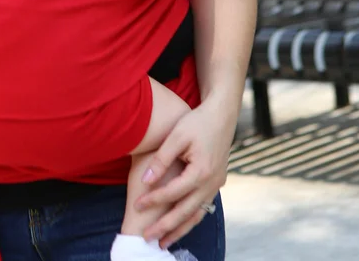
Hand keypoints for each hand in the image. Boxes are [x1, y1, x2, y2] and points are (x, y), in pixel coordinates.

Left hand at [135, 98, 231, 247]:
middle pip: (186, 212)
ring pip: (197, 214)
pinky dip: (190, 218)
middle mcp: (212, 183)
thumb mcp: (176, 136)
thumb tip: (146, 181)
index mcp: (202, 172)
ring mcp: (216, 185)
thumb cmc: (196, 122)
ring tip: (164, 242)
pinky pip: (203, 207)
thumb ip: (161, 159)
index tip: (137, 206)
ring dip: (180, 229)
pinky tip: (180, 224)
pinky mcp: (217, 182)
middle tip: (147, 238)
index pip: (174, 192)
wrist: (221, 116)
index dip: (154, 200)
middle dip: (166, 226)